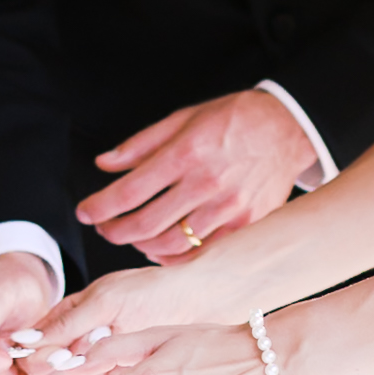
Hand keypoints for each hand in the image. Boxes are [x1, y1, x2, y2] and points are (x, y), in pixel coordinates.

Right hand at [20, 251, 251, 374]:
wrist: (201, 302)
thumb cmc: (153, 292)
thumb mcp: (108, 302)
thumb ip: (67, 323)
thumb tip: (23, 342)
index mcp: (70, 314)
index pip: (37, 345)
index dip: (42, 352)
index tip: (58, 353)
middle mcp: (80, 341)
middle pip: (51, 371)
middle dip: (67, 366)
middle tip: (91, 352)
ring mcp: (101, 364)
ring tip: (114, 364)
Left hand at [76, 89, 318, 261]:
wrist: (288, 127)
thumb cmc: (234, 119)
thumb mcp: (184, 118)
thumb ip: (141, 144)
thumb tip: (104, 164)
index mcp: (186, 153)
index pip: (128, 191)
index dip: (99, 206)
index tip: (84, 211)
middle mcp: (206, 183)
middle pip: (144, 224)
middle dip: (113, 230)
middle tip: (103, 227)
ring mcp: (228, 208)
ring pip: (170, 244)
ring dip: (141, 245)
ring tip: (132, 236)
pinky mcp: (246, 224)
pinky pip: (202, 253)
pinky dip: (176, 257)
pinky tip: (163, 248)